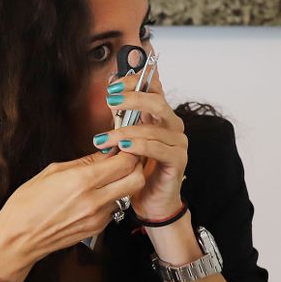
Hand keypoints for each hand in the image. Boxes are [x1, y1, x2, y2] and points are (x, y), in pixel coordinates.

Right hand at [0, 152, 147, 281]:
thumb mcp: (52, 172)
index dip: (128, 151)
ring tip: (102, 180)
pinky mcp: (97, 229)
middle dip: (134, 167)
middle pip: (137, 179)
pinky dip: (109, 199)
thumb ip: (84, 162)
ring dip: (121, 184)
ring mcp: (98, 217)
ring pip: (127, 194)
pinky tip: (91, 197)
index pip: (125, 162)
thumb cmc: (27, 204)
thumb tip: (105, 153)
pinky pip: (114, 209)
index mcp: (83, 181)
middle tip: (121, 161)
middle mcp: (95, 200)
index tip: (121, 147)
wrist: (18, 238)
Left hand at [93, 65, 187, 221]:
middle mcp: (172, 125)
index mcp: (160, 116)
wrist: (152, 201)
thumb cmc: (140, 170)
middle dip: (131, 98)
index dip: (136, 80)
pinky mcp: (178, 160)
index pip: (154, 87)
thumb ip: (122, 118)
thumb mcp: (126, 139)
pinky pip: (158, 149)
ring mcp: (177, 142)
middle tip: (109, 100)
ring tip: (102, 139)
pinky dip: (139, 146)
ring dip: (124, 131)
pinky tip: (123, 148)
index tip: (112, 84)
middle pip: (157, 101)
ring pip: (152, 128)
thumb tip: (110, 94)